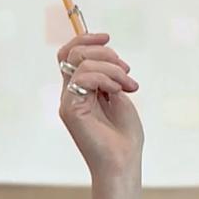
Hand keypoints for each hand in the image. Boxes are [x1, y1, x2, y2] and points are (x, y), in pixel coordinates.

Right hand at [57, 33, 142, 176]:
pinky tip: (119, 92)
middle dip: (104, 52)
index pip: (71, 54)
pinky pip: (84, 78)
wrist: (123, 162)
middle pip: (73, 53)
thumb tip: (107, 55)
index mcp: (81, 89)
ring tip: (130, 86)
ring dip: (112, 68)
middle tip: (127, 70)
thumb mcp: (120, 97)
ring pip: (81, 62)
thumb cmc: (125, 136)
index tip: (107, 36)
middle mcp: (70, 93)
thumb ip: (110, 77)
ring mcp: (68, 101)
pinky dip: (106, 78)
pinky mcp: (70, 109)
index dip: (86, 39)